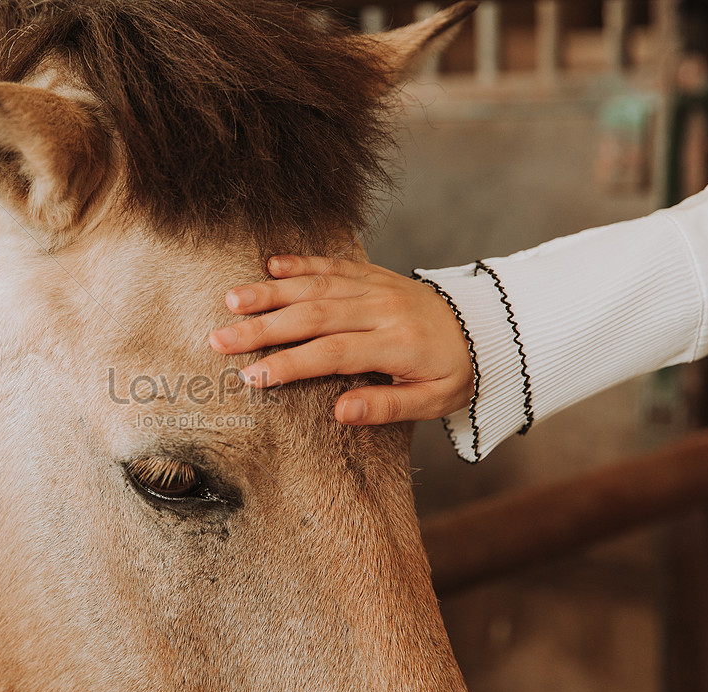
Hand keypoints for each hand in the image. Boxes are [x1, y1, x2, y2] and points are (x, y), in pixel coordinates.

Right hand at [208, 255, 473, 423]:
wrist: (487, 328)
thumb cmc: (456, 372)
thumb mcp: (432, 401)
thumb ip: (386, 405)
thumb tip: (341, 411)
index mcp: (396, 344)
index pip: (332, 354)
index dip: (289, 365)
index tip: (252, 378)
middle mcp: (381, 310)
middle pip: (314, 316)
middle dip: (263, 327)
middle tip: (220, 339)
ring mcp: (376, 287)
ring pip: (317, 286)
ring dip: (272, 292)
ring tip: (232, 300)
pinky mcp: (374, 275)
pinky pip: (334, 265)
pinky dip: (302, 263)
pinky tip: (271, 266)